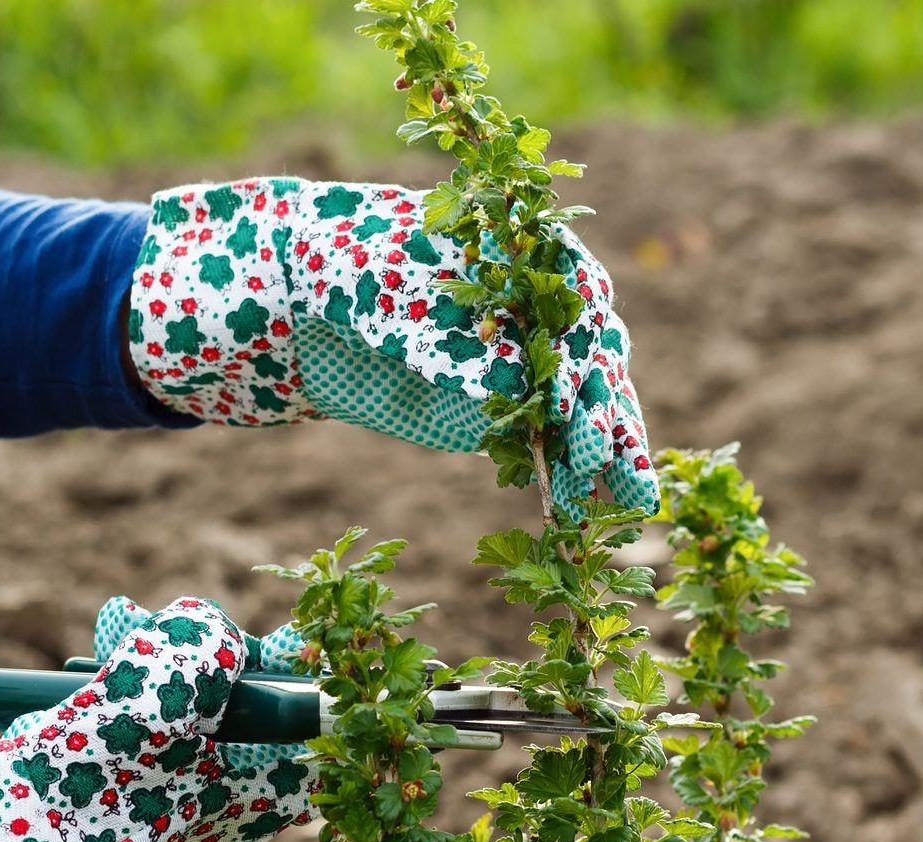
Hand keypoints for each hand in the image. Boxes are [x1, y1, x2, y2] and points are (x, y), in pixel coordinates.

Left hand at [127, 178, 656, 514]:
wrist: (298, 295)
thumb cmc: (346, 272)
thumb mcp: (389, 298)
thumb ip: (446, 340)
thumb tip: (499, 383)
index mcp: (521, 249)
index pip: (574, 306)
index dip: (581, 359)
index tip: (573, 409)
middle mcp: (538, 300)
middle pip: (593, 360)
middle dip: (608, 417)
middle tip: (607, 472)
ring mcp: (524, 353)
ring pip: (583, 404)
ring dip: (607, 454)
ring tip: (624, 506)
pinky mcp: (500, 400)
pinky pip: (546, 438)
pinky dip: (566, 472)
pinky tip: (583, 511)